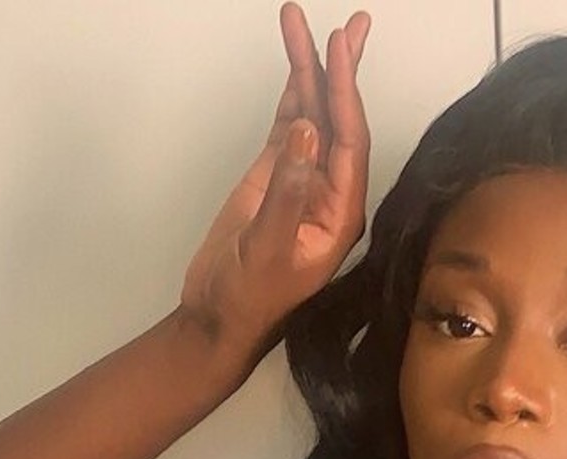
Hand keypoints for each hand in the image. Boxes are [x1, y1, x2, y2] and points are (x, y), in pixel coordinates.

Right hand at [179, 4, 371, 365]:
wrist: (217, 319)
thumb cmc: (250, 302)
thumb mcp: (270, 250)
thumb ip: (288, 193)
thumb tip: (306, 134)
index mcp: (340, 214)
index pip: (349, 143)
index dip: (345, 93)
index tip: (340, 49)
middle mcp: (328, 193)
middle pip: (338, 120)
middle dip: (340, 70)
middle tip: (350, 25)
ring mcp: (300, 182)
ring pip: (311, 116)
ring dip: (310, 71)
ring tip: (305, 23)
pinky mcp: (274, 178)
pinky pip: (288, 125)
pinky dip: (291, 92)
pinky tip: (295, 62)